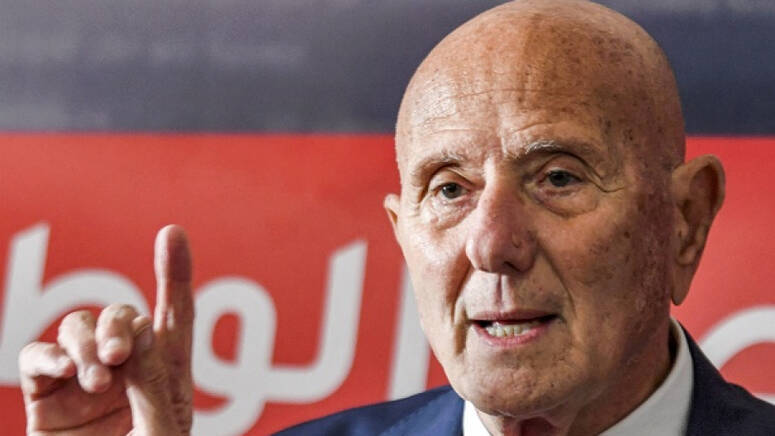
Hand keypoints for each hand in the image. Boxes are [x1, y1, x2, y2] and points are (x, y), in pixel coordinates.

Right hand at [19, 225, 193, 435]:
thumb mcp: (160, 434)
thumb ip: (154, 384)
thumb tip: (142, 334)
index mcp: (167, 379)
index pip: (174, 316)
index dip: (174, 274)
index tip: (171, 233)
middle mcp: (127, 374)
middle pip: (123, 317)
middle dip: (121, 325)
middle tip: (120, 358)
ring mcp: (85, 384)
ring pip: (79, 329)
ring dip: (87, 341)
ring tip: (97, 378)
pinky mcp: (46, 401)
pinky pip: (38, 360)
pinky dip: (46, 357)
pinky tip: (61, 372)